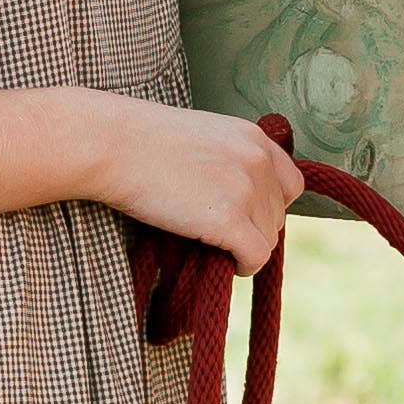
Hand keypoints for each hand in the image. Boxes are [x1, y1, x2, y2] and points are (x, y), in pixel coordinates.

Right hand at [86, 97, 304, 274]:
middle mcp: (258, 160)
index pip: (289, 183)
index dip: (269, 206)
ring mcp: (247, 189)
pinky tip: (227, 264)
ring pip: (268, 239)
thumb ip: (228, 161)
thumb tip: (237, 201)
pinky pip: (256, 256)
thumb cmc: (140, 141)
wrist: (113, 144)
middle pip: (278, 215)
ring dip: (245, 248)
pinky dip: (244, 265)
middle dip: (253, 229)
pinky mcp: (230, 219)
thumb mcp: (200, 138)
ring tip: (215, 248)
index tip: (246, 218)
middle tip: (221, 236)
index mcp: (253, 137)